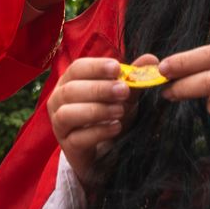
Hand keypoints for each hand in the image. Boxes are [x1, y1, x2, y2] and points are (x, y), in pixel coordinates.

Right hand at [48, 55, 145, 186]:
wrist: (104, 149)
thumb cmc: (109, 113)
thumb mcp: (123, 94)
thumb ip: (133, 77)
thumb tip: (151, 59)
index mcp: (69, 81)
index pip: (77, 68)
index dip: (96, 67)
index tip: (117, 68)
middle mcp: (58, 100)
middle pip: (71, 90)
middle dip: (99, 89)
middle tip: (124, 91)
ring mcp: (59, 124)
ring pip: (68, 114)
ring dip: (96, 110)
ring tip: (120, 110)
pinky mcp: (67, 146)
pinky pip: (77, 138)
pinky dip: (98, 132)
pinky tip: (116, 128)